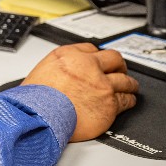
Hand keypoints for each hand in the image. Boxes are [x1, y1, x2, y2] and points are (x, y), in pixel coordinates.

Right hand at [21, 43, 138, 141]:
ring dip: (128, 84)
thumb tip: (68, 72)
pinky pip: (127, 100)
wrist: (38, 116)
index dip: (98, 57)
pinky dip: (129, 100)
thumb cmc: (36, 100)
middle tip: (120, 70)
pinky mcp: (110, 104)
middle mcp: (88, 67)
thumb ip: (60, 67)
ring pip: (125, 80)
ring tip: (129, 87)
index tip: (101, 63)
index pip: (92, 49)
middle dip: (119, 65)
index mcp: (69, 56)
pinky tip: (128, 101)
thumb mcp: (42, 70)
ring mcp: (101, 85)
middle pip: (114, 59)